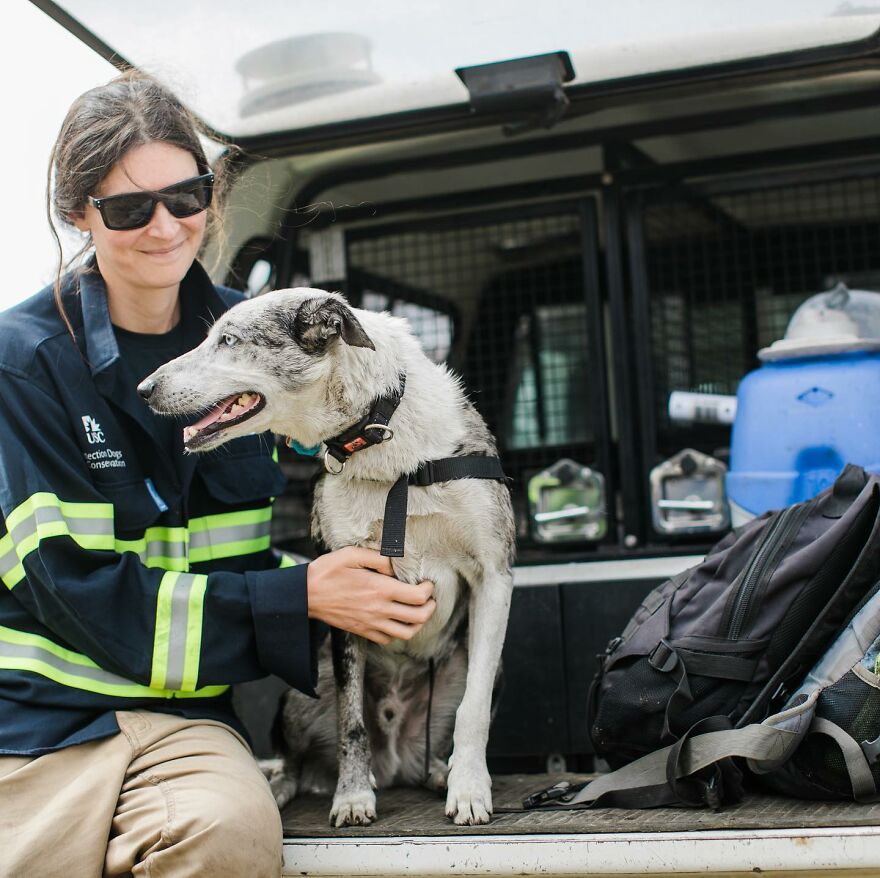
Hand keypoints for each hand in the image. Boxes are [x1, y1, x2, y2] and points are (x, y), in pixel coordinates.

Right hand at [306, 546, 435, 644]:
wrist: (305, 595)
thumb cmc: (328, 572)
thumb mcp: (352, 554)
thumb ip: (378, 557)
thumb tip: (395, 566)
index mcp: (379, 589)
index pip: (418, 597)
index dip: (428, 590)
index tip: (427, 583)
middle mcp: (379, 610)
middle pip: (418, 618)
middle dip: (430, 608)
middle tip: (429, 599)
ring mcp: (371, 623)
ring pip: (406, 634)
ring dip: (418, 624)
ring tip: (417, 612)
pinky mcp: (362, 631)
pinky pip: (388, 639)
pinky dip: (397, 633)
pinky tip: (396, 621)